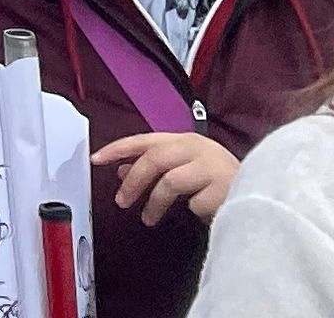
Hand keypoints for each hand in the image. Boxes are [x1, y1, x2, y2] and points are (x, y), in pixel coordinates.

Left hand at [99, 129, 238, 224]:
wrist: (265, 191)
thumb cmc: (220, 179)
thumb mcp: (186, 166)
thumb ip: (156, 165)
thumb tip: (122, 168)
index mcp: (185, 140)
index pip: (144, 140)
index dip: (118, 148)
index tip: (95, 158)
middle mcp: (198, 148)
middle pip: (153, 160)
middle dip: (133, 181)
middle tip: (121, 200)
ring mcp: (212, 166)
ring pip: (170, 183)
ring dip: (155, 203)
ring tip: (149, 218)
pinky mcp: (225, 188)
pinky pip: (196, 203)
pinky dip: (194, 210)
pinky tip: (204, 211)